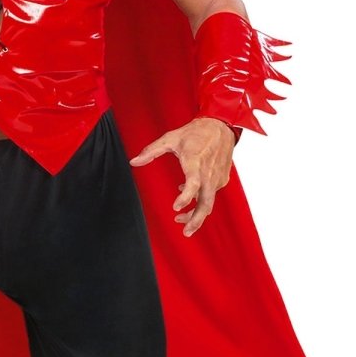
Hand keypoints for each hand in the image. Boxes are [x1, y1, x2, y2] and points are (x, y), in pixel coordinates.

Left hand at [129, 117, 235, 237]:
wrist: (221, 125)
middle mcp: (209, 172)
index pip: (193, 184)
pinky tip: (190, 197)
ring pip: (209, 202)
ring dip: (197, 214)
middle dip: (196, 219)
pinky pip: (212, 194)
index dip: (185, 198)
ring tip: (182, 221)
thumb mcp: (170, 138)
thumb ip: (151, 151)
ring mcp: (217, 177)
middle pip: (206, 203)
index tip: (175, 207)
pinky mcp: (222, 178)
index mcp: (196, 162)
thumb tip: (133, 162)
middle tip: (185, 231)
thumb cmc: (196, 132)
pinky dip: (201, 200)